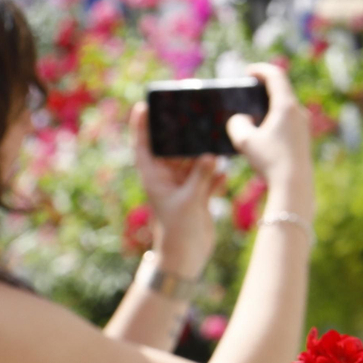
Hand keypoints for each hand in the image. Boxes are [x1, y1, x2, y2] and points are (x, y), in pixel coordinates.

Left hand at [131, 103, 226, 278]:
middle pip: (172, 149)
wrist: (187, 257)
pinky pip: (206, 175)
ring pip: (192, 161)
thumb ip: (200, 175)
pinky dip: (213, 173)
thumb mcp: (190, 201)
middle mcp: (166, 178)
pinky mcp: (197, 194)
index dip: (141, 126)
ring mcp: (182, 185)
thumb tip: (210, 155)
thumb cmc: (178, 231)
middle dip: (181, 136)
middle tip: (192, 116)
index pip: (144, 146)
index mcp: (154, 177)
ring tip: (215, 143)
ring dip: (203, 155)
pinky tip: (222, 173)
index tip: (142, 106)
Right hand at [226, 64, 312, 196]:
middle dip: (265, 87)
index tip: (248, 72)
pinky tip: (264, 129)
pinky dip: (276, 117)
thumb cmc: (270, 161)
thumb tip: (241, 119)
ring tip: (254, 111)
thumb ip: (237, 124)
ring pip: (286, 106)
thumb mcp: (245, 141)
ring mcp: (304, 125)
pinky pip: (289, 119)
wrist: (294, 185)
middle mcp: (299, 112)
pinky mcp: (304, 138)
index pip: (276, 76)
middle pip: (282, 90)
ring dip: (270, 104)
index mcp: (286, 106)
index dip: (260, 70)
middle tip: (249, 89)